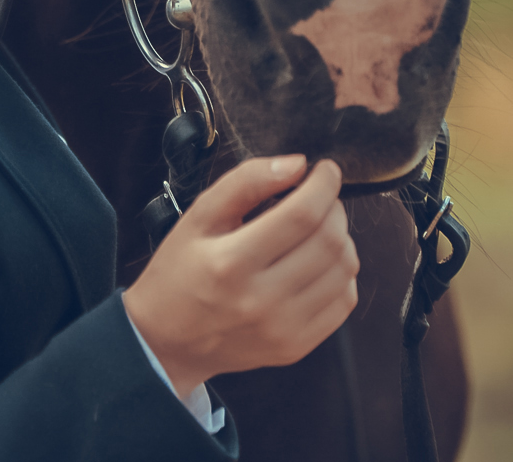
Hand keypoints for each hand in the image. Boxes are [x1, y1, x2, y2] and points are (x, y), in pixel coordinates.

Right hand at [121, 155, 358, 397]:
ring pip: (344, 270)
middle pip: (329, 241)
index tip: (325, 170)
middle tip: (321, 197)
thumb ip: (246, 181)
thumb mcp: (198, 216)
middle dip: (334, 207)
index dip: (323, 184)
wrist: (168, 339)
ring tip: (319, 229)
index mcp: (230, 263)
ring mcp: (282, 329)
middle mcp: (260, 300)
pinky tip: (318, 263)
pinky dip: (342, 274)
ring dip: (342, 238)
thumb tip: (296, 164)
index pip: (301, 215)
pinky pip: (344, 302)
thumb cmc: (180, 271)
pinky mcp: (296, 347)